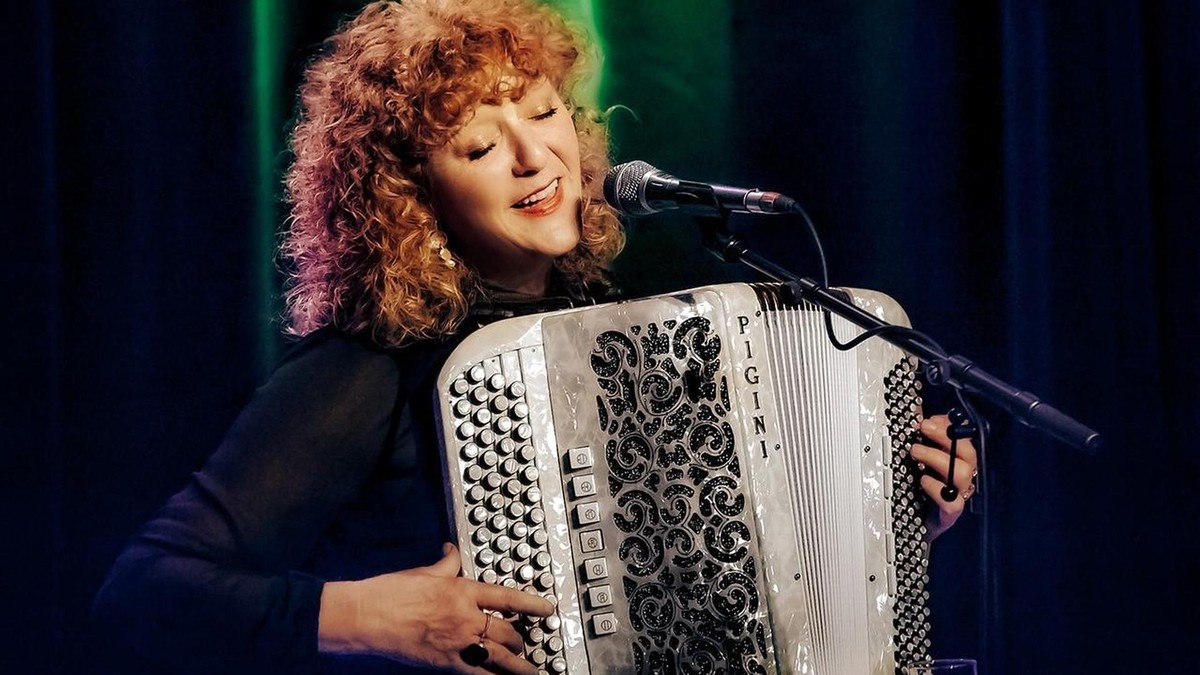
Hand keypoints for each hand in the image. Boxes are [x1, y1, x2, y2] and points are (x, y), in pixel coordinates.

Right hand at [319, 543, 553, 673]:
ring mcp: (458, 643)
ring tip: (530, 671)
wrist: (368, 616)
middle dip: (518, 641)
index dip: (532, 605)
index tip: (548, 610)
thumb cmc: (392, 592)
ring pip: (499, 658)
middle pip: (506, 632)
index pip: (508, 598)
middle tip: (523, 644)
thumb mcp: (425, 571)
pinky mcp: (446, 664)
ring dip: (517, 666)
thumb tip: (452, 550)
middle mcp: (466, 617)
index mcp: (464, 591)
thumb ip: (446, 563)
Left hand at [910, 414, 978, 540]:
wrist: (916, 525)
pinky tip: (923, 480)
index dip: (950, 426)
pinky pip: (952, 503)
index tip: (930, 419)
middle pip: (968, 453)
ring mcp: (958, 495)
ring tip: (916, 452)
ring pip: (963, 474)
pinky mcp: (950, 514)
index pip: (963, 438)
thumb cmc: (921, 491)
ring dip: (937, 457)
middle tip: (923, 428)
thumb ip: (922, 438)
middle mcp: (961, 477)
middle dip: (945, 437)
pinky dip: (937, 489)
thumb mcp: (921, 460)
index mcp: (957, 462)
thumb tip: (915, 412)